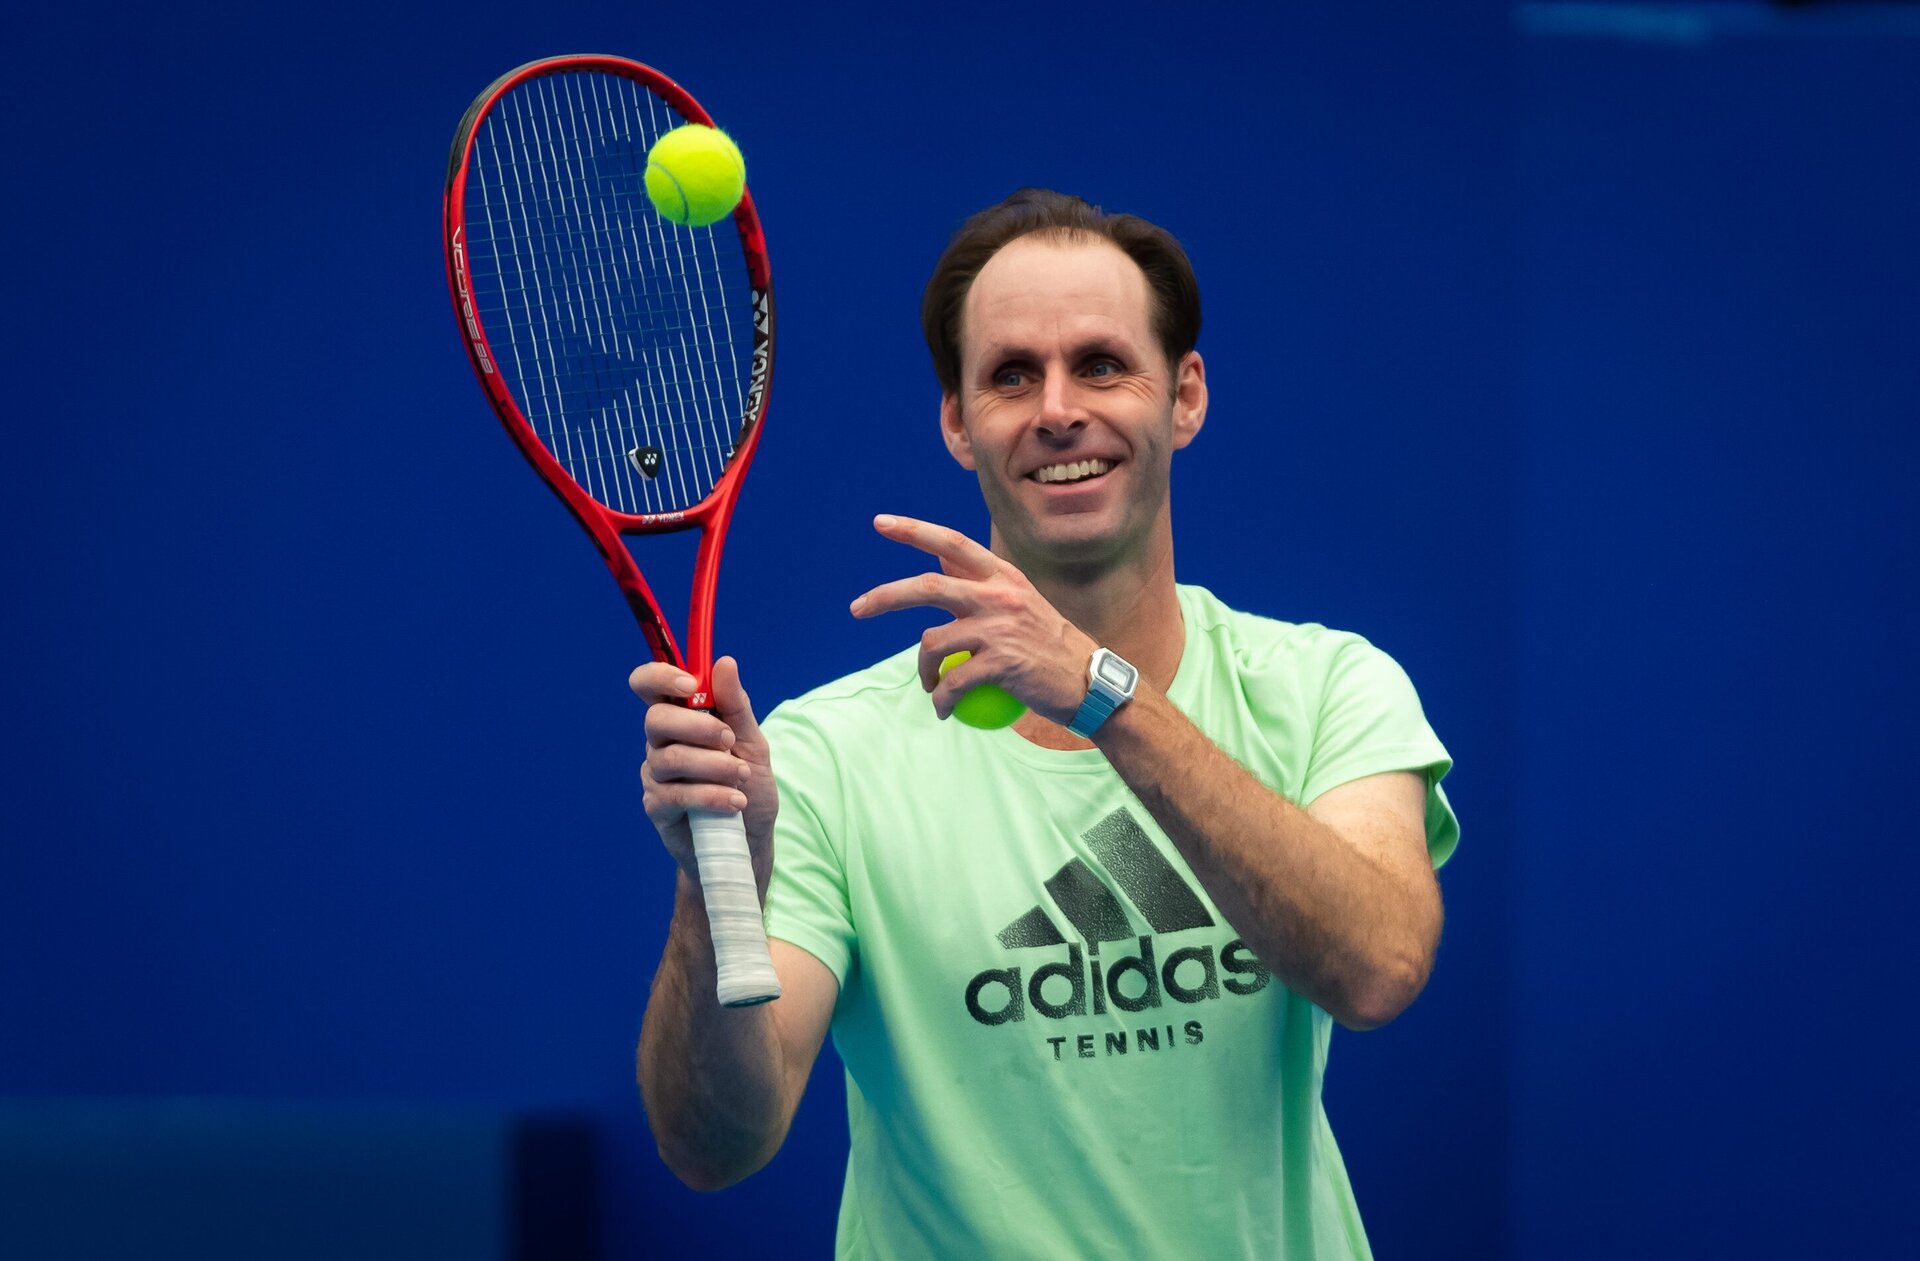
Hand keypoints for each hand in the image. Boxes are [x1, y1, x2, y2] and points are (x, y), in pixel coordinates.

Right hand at [629, 656, 777, 890]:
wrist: (747, 840)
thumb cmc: (746, 785)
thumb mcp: (751, 742)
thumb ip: (736, 706)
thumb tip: (725, 663)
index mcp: (680, 717)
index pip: (649, 685)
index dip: (660, 675)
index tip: (690, 682)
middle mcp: (660, 742)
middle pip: (657, 719)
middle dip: (700, 727)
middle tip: (730, 741)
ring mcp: (655, 775)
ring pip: (670, 759)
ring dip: (713, 766)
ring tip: (740, 777)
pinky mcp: (657, 806)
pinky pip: (676, 794)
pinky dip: (711, 796)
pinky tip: (735, 802)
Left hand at [849, 514, 1096, 724]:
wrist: (1089, 683)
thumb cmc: (1051, 646)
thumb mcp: (1020, 603)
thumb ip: (980, 583)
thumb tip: (938, 558)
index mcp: (1004, 577)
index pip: (952, 543)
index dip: (914, 531)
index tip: (880, 522)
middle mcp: (999, 596)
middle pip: (927, 587)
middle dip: (884, 596)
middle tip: (856, 608)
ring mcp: (999, 629)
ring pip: (932, 643)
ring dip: (922, 670)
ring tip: (931, 686)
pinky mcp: (1001, 664)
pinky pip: (952, 682)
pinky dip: (941, 700)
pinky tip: (943, 710)